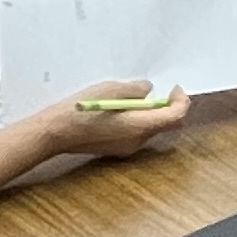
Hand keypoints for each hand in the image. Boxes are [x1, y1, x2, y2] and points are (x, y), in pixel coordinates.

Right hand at [36, 83, 197, 158]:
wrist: (55, 132)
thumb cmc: (82, 109)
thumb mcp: (112, 89)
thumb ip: (136, 89)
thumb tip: (148, 90)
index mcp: (140, 127)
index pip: (176, 116)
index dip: (181, 100)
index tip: (174, 88)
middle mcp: (137, 141)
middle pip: (166, 124)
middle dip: (167, 106)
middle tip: (157, 90)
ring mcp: (127, 148)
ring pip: (151, 129)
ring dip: (151, 112)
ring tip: (133, 96)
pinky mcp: (116, 148)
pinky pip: (136, 133)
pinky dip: (138, 119)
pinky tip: (121, 108)